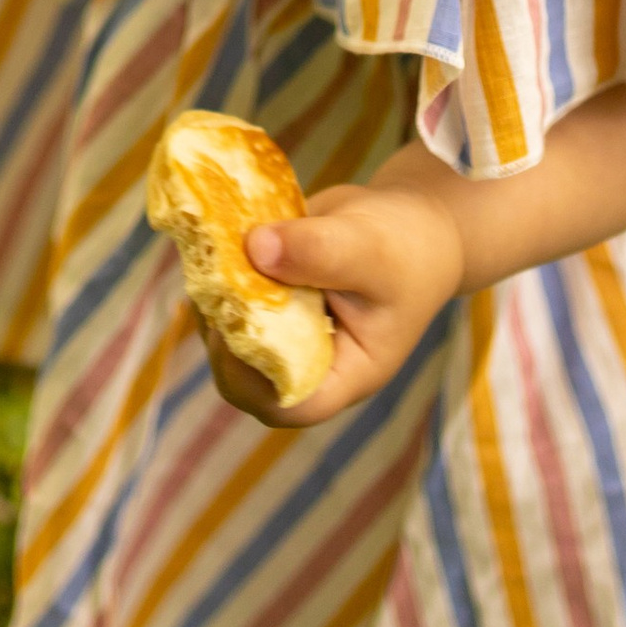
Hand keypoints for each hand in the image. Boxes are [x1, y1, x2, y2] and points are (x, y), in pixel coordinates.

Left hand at [195, 180, 468, 431]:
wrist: (412, 223)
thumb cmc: (405, 248)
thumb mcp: (369, 247)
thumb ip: (318, 251)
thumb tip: (254, 248)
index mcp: (346, 373)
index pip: (292, 403)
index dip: (254, 378)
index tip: (236, 325)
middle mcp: (309, 363)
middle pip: (247, 379)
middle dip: (224, 335)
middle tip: (217, 280)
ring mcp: (284, 336)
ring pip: (228, 339)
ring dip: (213, 299)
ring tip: (218, 251)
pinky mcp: (266, 304)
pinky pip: (227, 304)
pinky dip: (216, 276)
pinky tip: (220, 239)